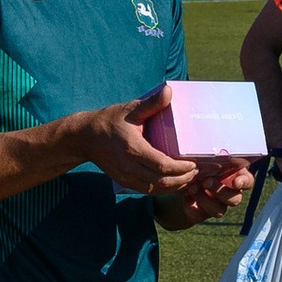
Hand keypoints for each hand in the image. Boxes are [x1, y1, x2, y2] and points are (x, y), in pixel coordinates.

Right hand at [80, 89, 198, 193]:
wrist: (85, 138)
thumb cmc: (109, 121)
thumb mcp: (130, 109)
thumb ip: (151, 103)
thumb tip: (169, 91)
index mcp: (133, 148)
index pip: (162, 165)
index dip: (181, 169)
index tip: (194, 164)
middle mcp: (129, 166)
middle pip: (161, 182)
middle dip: (182, 180)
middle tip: (197, 173)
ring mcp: (126, 177)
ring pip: (155, 190)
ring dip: (175, 187)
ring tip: (189, 178)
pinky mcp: (124, 182)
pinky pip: (147, 191)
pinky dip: (163, 190)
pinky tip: (174, 183)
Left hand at [163, 156, 258, 228]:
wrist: (183, 184)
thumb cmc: (199, 166)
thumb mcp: (204, 159)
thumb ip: (210, 155)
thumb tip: (204, 135)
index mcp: (234, 177)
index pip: (248, 182)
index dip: (244, 183)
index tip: (236, 182)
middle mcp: (230, 193)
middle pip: (235, 199)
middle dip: (221, 191)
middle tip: (206, 181)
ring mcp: (218, 205)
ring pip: (220, 210)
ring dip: (206, 199)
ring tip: (192, 188)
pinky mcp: (204, 214)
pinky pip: (202, 215)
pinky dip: (193, 207)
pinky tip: (187, 198)